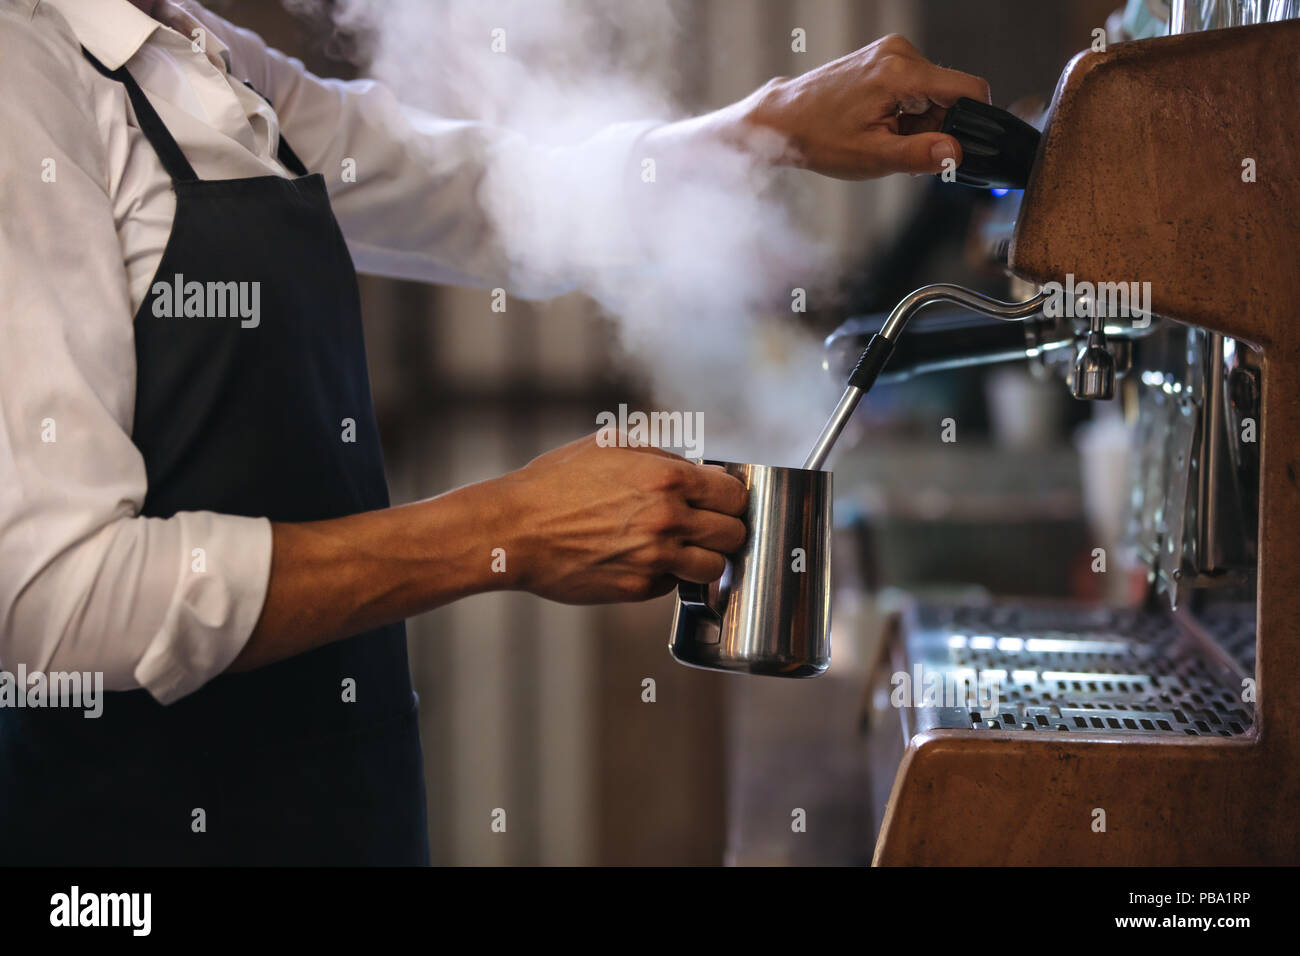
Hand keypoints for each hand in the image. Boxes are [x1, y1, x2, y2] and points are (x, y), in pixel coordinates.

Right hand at [493, 433, 747, 603]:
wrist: (515, 529)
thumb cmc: (558, 482)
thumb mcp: (612, 445)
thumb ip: (665, 456)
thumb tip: (703, 471)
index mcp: (668, 479)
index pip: (735, 495)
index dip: (730, 498)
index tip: (721, 501)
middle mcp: (668, 520)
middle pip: (733, 534)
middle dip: (723, 529)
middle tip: (705, 526)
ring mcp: (655, 559)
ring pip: (713, 568)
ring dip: (702, 558)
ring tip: (680, 548)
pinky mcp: (638, 588)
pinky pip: (673, 585)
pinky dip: (665, 575)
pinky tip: (640, 559)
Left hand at [740, 34, 990, 179]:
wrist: (783, 120)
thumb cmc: (818, 137)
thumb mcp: (873, 157)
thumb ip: (920, 155)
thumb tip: (955, 154)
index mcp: (902, 73)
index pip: (969, 89)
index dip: (974, 121)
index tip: (961, 146)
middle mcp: (900, 54)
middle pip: (950, 94)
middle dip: (936, 127)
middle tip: (904, 151)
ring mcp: (890, 53)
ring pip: (932, 92)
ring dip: (919, 122)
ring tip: (886, 139)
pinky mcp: (883, 58)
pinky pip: (914, 86)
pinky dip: (906, 111)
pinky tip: (882, 126)